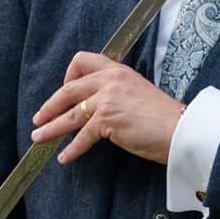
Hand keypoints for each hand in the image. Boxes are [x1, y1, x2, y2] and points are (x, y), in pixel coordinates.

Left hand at [31, 51, 185, 164]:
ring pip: (70, 114)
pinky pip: (82, 136)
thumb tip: (96, 106)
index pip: (82, 61)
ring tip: (38, 137)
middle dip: (50, 105)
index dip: (68, 75)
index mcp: (117, 70)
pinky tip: (65, 158)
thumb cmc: (163, 117)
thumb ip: (117, 92)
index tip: (64, 91)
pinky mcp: (107, 119)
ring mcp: (107, 98)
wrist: (181, 128)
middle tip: (39, 117)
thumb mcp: (137, 92)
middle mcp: (110, 79)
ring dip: (51, 128)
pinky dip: (72, 149)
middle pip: (69, 89)